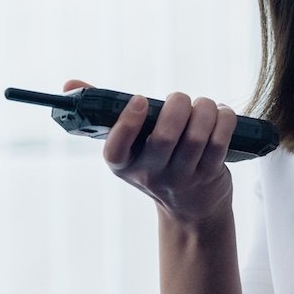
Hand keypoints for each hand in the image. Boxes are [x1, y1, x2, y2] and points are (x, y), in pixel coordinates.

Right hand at [63, 80, 238, 226]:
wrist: (192, 209)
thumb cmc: (157, 162)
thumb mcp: (130, 145)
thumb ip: (105, 112)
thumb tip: (69, 85)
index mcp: (123, 163)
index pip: (116, 149)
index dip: (128, 123)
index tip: (140, 100)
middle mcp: (150, 173)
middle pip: (165, 137)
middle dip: (177, 107)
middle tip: (180, 99)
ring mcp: (181, 177)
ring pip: (196, 137)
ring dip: (205, 110)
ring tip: (204, 105)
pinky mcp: (209, 175)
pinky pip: (219, 143)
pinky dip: (224, 121)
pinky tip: (221, 115)